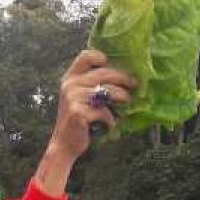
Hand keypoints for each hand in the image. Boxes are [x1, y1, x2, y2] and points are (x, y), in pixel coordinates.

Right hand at [34, 50, 135, 195]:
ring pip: (108, 91)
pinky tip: (110, 124)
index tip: (113, 66)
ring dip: (122, 97)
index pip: (86, 55)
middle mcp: (69, 85)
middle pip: (104, 72)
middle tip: (135, 84)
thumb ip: (92, 84)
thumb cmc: (78, 120)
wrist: (64, 144)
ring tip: (127, 102)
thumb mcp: (79, 97)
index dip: (102, 57)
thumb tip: (123, 74)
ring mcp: (73, 98)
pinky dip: (111, 119)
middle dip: (124, 78)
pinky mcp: (78, 113)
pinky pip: (104, 111)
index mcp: (70, 78)